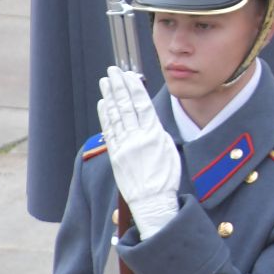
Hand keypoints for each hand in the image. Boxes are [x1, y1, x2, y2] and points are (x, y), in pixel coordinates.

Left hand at [97, 67, 179, 239]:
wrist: (152, 202)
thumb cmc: (166, 178)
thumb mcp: (169, 150)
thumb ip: (158, 133)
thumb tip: (148, 120)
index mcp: (154, 135)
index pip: (142, 106)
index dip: (134, 89)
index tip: (129, 75)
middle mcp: (137, 139)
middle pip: (126, 107)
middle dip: (119, 87)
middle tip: (113, 71)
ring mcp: (124, 147)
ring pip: (116, 116)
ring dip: (110, 97)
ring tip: (106, 82)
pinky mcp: (115, 156)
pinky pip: (110, 131)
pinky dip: (106, 116)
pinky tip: (104, 104)